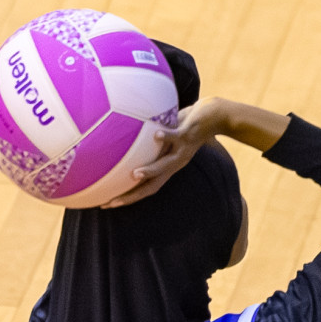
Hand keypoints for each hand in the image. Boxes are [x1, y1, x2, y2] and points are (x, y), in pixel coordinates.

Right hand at [101, 97, 232, 207]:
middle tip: (112, 202)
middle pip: (152, 185)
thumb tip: (127, 138)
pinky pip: (175, 136)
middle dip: (132, 195)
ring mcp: (182, 149)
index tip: (106, 205)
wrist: (215, 116)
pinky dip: (166, 137)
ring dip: (150, 170)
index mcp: (170, 166)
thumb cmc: (186, 125)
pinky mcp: (187, 134)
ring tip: (134, 174)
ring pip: (165, 164)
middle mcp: (175, 162)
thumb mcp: (168, 137)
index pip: (146, 188)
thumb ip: (152, 142)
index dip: (128, 198)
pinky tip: (155, 135)